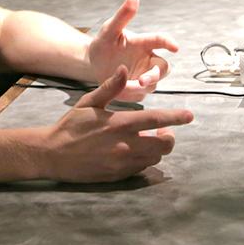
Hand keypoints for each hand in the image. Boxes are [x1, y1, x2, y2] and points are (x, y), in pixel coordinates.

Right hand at [45, 66, 193, 182]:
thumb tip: (124, 69)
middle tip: (161, 129)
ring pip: (155, 157)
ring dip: (156, 147)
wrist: (53, 154)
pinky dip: (144, 158)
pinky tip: (133, 150)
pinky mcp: (119, 175)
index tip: (190, 115)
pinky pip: (142, 168)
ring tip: (145, 138)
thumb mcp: (88, 102)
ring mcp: (123, 163)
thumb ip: (110, 87)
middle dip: (169, 136)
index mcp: (119, 123)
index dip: (175, 118)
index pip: (156, 119)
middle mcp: (125, 145)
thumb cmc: (70, 125)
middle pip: (164, 145)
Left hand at [86, 0, 177, 101]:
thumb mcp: (109, 29)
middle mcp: (148, 59)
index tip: (175, 47)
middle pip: (163, 68)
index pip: (160, 40)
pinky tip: (118, 92)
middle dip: (156, 75)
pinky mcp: (137, 89)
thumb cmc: (104, 42)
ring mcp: (144, 74)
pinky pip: (139, 94)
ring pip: (153, 84)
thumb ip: (122, 16)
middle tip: (142, 80)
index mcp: (143, 43)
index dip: (168, 43)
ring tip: (123, 88)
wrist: (93, 62)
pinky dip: (131, 95)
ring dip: (141, 87)